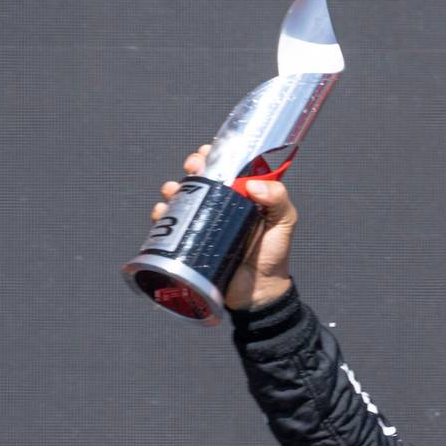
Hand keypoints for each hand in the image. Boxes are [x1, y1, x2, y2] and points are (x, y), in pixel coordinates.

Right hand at [151, 144, 297, 309]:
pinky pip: (168, 225)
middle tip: (192, 167)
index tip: (209, 151)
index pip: (226, 167)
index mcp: (243, 196)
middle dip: (192, 166)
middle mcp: (221, 205)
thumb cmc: (273, 255)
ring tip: (173, 190)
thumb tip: (253, 184)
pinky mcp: (189, 242)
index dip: (215, 155)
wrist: (258, 294)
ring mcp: (204, 223)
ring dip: (173, 188)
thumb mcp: (284, 223)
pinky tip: (162, 212)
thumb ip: (278, 200)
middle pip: (201, 177)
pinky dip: (161, 214)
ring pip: (182, 197)